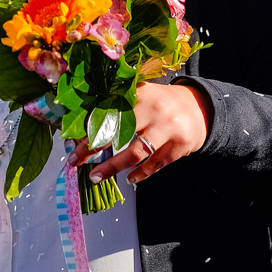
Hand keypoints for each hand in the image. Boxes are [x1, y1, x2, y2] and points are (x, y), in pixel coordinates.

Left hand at [75, 82, 211, 184]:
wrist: (201, 109)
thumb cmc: (162, 104)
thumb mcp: (142, 95)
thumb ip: (119, 105)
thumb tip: (83, 125)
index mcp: (140, 93)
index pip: (107, 110)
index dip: (87, 126)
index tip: (70, 139)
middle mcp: (154, 109)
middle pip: (117, 131)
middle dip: (92, 147)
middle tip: (75, 160)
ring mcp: (167, 129)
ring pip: (135, 152)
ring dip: (112, 167)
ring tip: (95, 177)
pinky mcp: (179, 146)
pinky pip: (155, 165)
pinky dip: (141, 174)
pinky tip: (129, 178)